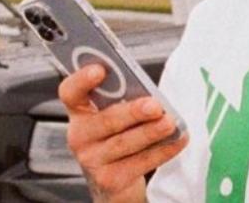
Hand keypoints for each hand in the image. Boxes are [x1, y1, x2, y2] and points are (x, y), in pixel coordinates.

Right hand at [58, 64, 188, 201]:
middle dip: (133, 112)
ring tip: (170, 123)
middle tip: (155, 106)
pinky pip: (139, 163)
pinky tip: (177, 140)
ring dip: (150, 132)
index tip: (100, 69)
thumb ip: (124, 98)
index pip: (71, 92)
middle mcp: (80, 135)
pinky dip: (162, 151)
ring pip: (124, 143)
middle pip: (106, 120)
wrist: (115, 178)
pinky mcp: (110, 179)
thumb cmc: (119, 134)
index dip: (81, 80)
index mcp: (80, 111)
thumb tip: (148, 90)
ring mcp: (92, 159)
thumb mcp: (117, 112)